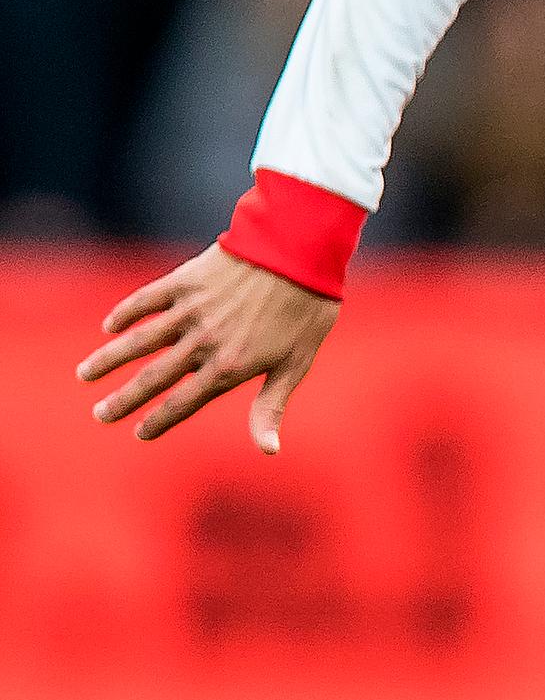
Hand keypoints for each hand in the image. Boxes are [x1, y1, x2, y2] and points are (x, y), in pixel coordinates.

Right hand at [77, 244, 337, 451]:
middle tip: (99, 415)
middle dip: (123, 400)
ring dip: (109, 359)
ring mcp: (190, 311)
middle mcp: (202, 342)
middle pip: (153, 378)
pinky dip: (125, 313)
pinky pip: (146, 300)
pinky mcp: (185, 281)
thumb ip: (271, 406)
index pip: (184, 403)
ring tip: (84, 375)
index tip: (138, 433)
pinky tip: (108, 326)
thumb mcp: (295, 363)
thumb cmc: (305, 309)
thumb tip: (268, 450)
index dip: (159, 421)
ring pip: (139, 341)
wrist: (298, 248)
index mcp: (229, 367)